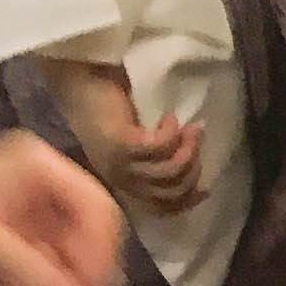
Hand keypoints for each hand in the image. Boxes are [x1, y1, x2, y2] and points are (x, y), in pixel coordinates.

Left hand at [43, 57, 205, 217]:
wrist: (79, 78)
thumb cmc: (105, 104)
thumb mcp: (133, 141)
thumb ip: (152, 160)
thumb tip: (189, 165)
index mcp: (121, 181)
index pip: (161, 208)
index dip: (187, 201)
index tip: (206, 188)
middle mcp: (119, 177)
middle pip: (171, 192)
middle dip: (193, 169)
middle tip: (196, 141)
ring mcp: (118, 162)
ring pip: (169, 172)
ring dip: (188, 149)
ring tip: (189, 128)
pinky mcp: (120, 143)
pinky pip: (160, 147)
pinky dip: (171, 132)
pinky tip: (168, 117)